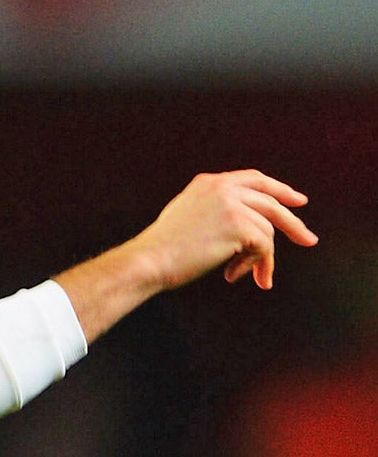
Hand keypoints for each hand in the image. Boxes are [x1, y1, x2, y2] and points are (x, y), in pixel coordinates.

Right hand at [134, 170, 316, 292]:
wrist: (148, 261)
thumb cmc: (161, 250)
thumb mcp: (185, 216)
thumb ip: (212, 210)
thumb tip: (242, 226)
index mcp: (210, 182)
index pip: (255, 180)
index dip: (280, 190)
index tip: (297, 202)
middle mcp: (224, 188)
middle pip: (272, 202)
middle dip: (293, 223)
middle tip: (308, 240)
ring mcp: (233, 205)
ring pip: (268, 230)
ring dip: (262, 257)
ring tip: (250, 276)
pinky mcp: (239, 225)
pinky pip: (264, 247)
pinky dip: (257, 265)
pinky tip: (234, 276)